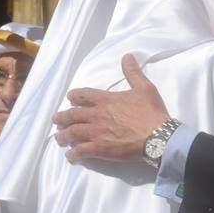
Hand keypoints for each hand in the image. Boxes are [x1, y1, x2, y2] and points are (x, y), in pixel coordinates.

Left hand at [53, 54, 168, 162]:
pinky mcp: (99, 149)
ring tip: (59, 137)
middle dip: (62, 117)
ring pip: (72, 132)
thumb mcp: (144, 88)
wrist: (157, 136)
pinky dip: (73, 153)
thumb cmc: (151, 112)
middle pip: (72, 115)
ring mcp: (96, 132)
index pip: (83, 95)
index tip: (69, 97)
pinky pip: (81, 151)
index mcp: (106, 100)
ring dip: (63, 135)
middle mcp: (96, 115)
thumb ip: (133, 72)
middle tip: (56, 120)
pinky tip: (70, 156)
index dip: (74, 95)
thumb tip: (127, 56)